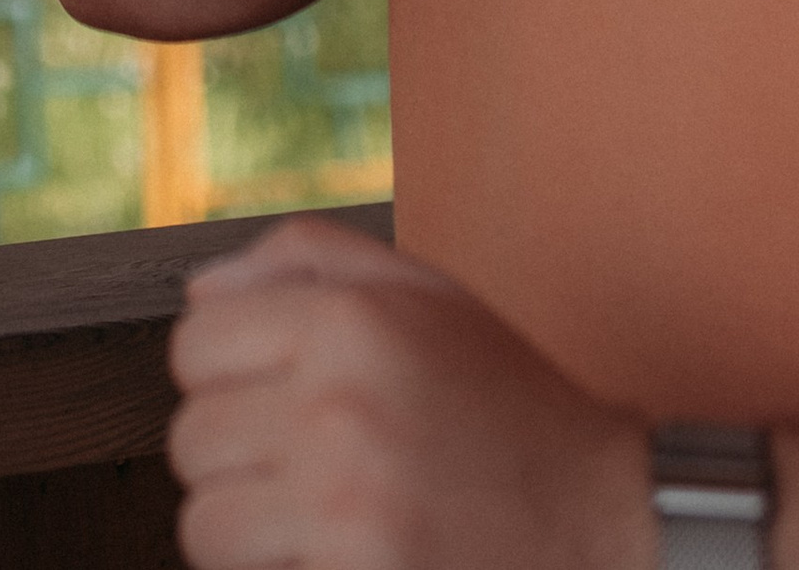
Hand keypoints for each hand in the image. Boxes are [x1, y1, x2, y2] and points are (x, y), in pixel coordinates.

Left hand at [167, 221, 648, 569]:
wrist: (607, 522)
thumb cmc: (507, 407)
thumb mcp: (423, 292)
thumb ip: (301, 258)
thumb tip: (199, 291)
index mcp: (348, 321)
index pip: (192, 345)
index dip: (227, 374)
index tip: (271, 396)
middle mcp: (338, 406)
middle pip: (192, 438)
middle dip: (239, 456)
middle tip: (305, 465)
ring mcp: (345, 506)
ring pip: (205, 522)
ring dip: (250, 529)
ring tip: (317, 518)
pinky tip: (340, 557)